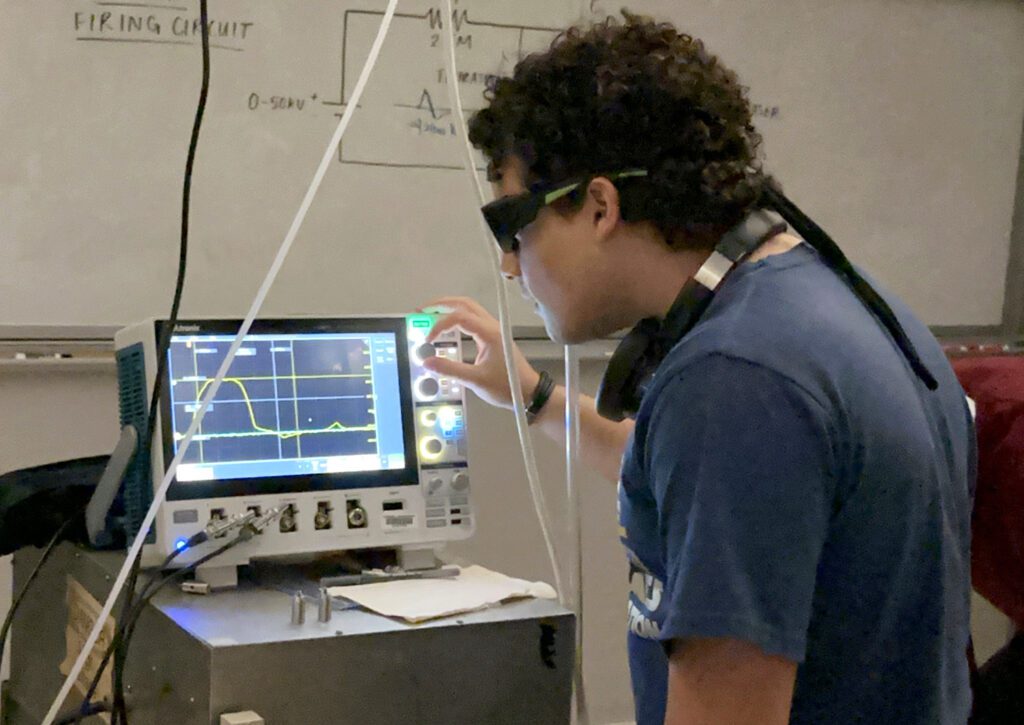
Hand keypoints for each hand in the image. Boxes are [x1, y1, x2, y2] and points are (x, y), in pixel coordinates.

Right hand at [419, 296, 539, 409]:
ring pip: (469, 309)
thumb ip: (450, 369)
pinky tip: (447, 327)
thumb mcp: (476, 380)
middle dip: (442, 304)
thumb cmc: (506, 386)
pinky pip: (473, 319)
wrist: (528, 392)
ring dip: (450, 309)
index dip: (440, 325)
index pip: (459, 317)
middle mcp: (492, 326)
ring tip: (430, 314)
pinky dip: (457, 318)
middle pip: (464, 304)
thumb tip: (427, 362)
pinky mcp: (493, 336)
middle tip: (422, 311)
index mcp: (489, 333)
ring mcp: (494, 330)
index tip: (428, 340)